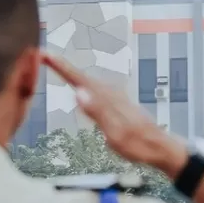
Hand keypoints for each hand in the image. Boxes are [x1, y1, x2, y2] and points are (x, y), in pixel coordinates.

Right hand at [41, 52, 186, 174]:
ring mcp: (116, 98)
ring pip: (88, 82)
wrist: (160, 148)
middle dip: (62, 66)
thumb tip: (78, 92)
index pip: (79, 79)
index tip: (45, 54)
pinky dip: (83, 84)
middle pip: (82, 77)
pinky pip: (96, 90)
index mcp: (108, 99)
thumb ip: (97, 112)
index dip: (61, 66)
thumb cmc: (139, 144)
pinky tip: (80, 86)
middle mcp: (112, 94)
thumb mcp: (115, 133)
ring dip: (72, 74)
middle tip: (44, 57)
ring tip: (56, 66)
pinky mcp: (118, 104)